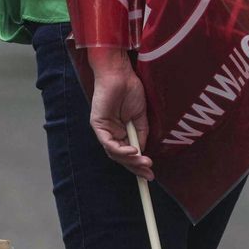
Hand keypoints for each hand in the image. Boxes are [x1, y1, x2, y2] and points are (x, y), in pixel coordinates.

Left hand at [86, 48, 154, 180]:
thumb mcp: (140, 116)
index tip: (150, 175)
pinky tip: (133, 150)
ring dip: (130, 159)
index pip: (127, 153)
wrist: (121, 74)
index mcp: (120, 132)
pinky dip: (120, 149)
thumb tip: (142, 151)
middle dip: (135, 167)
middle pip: (120, 157)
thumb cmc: (130, 90)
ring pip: (114, 152)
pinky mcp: (98, 125)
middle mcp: (110, 133)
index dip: (138, 165)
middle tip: (148, 175)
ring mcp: (103, 130)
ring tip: (143, 162)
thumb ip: (140, 134)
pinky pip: (107, 142)